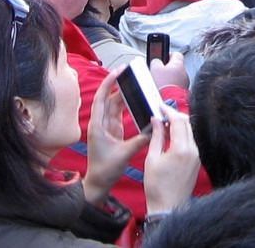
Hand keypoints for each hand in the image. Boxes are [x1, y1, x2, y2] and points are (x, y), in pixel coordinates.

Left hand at [82, 69, 149, 206]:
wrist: (98, 183)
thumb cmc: (105, 170)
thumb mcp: (125, 154)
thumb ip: (141, 139)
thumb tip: (155, 126)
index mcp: (98, 126)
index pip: (101, 99)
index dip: (108, 83)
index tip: (118, 71)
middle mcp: (101, 123)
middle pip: (109, 98)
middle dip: (118, 84)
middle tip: (130, 72)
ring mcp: (107, 126)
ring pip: (115, 105)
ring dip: (124, 94)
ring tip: (135, 83)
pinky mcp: (113, 131)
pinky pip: (120, 113)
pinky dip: (127, 105)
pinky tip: (136, 99)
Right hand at [143, 104, 199, 213]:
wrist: (168, 206)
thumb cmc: (157, 185)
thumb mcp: (152, 159)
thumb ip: (157, 137)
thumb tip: (157, 120)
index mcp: (182, 149)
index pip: (179, 121)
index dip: (169, 111)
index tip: (160, 107)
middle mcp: (193, 150)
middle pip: (187, 124)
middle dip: (175, 116)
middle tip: (162, 113)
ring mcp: (197, 156)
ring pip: (190, 133)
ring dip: (179, 126)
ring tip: (165, 124)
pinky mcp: (197, 162)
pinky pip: (191, 143)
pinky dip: (182, 136)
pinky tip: (172, 137)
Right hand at [150, 52, 188, 89]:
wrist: (169, 101)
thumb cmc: (164, 85)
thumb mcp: (155, 68)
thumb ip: (156, 61)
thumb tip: (157, 61)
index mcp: (179, 64)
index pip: (176, 54)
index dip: (168, 55)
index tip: (162, 58)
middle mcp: (184, 72)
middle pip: (175, 66)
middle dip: (167, 69)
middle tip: (158, 72)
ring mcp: (185, 82)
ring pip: (175, 77)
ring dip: (168, 78)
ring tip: (160, 82)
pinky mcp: (182, 91)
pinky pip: (175, 85)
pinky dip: (170, 86)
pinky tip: (163, 89)